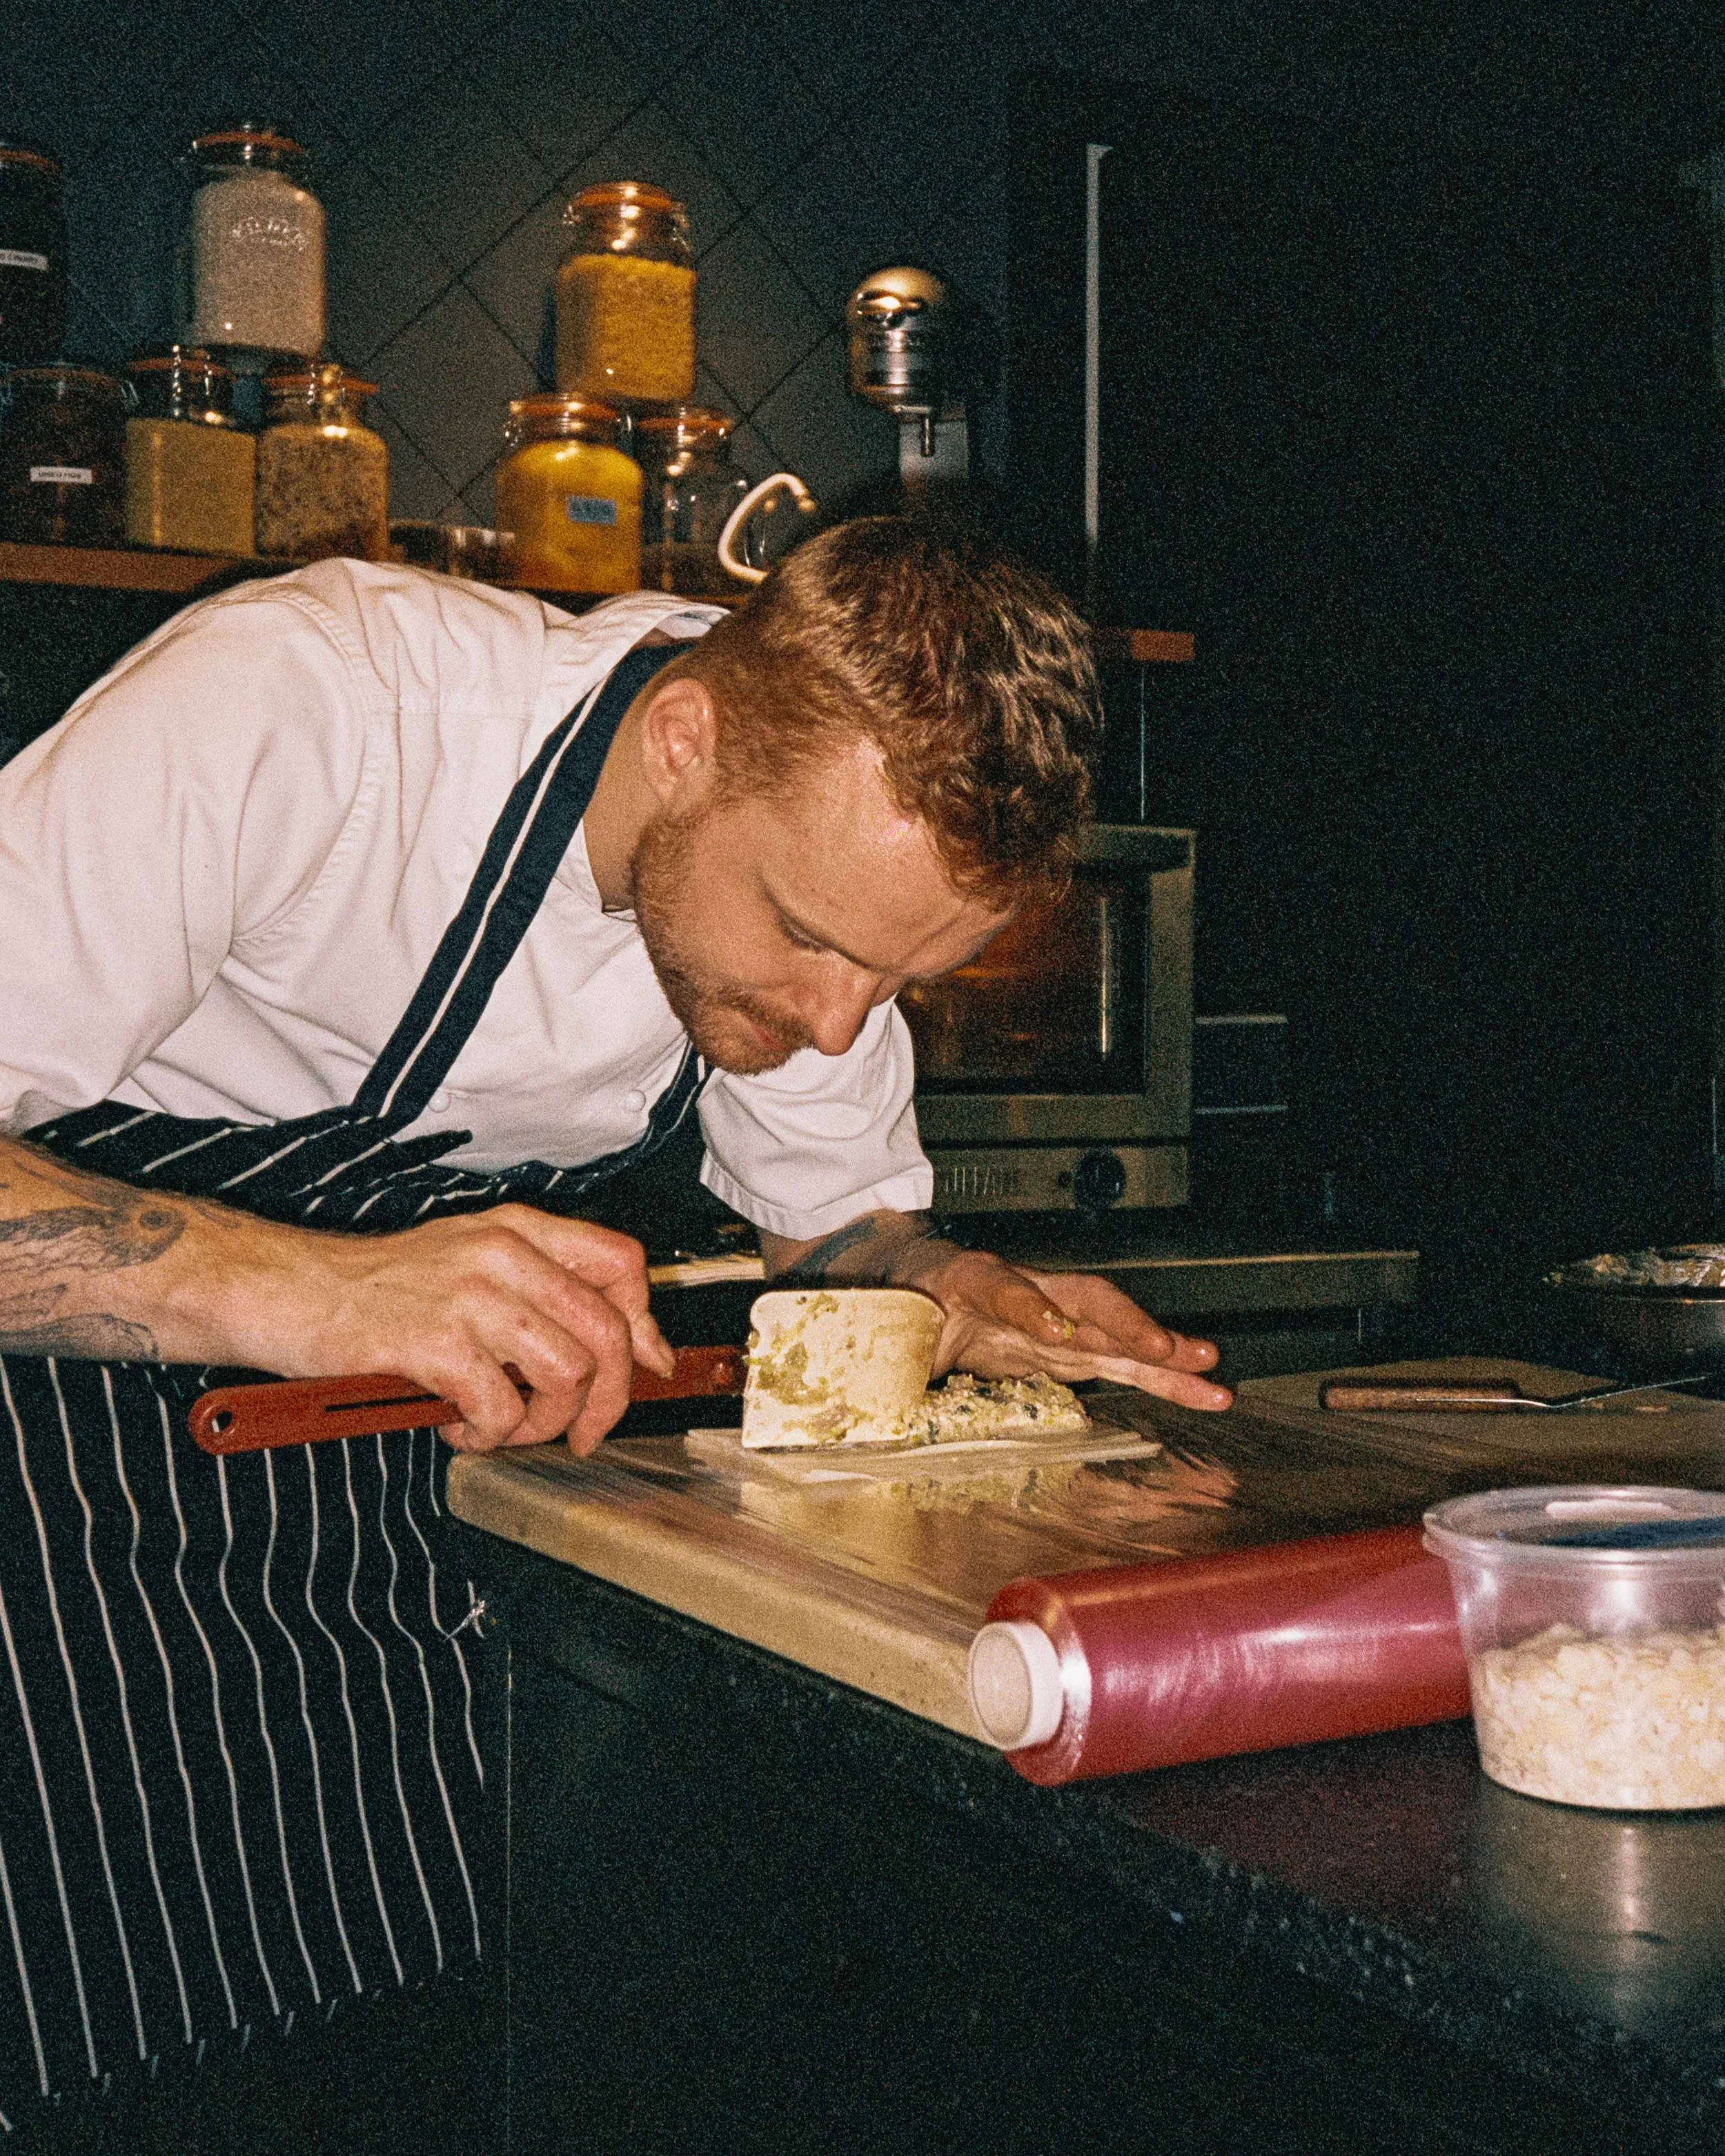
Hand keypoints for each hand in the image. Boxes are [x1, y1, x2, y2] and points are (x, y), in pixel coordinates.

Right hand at [225, 1204, 674, 1453]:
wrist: (289, 1289)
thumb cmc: (377, 1287)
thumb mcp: (470, 1261)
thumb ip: (540, 1290)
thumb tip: (620, 1345)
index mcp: (517, 1230)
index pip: (621, 1263)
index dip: (646, 1323)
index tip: (649, 1366)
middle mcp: (503, 1253)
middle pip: (607, 1332)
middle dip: (609, 1399)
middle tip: (581, 1433)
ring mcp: (470, 1295)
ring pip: (565, 1374)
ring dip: (541, 1422)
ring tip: (501, 1425)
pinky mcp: (435, 1342)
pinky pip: (500, 1408)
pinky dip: (488, 1435)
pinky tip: (457, 1424)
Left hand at [915, 1250, 1230, 1411]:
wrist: (917, 1276)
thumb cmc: (904, 1303)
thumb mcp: (886, 1325)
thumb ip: (889, 1351)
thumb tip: (871, 1392)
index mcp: (971, 1281)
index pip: (1007, 1290)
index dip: (1032, 1310)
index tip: (1054, 1332)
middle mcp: (1027, 1292)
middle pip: (1083, 1301)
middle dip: (1124, 1325)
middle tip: (1164, 1348)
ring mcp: (1055, 1315)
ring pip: (1115, 1330)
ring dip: (1163, 1352)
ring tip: (1210, 1371)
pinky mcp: (1070, 1344)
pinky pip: (1120, 1358)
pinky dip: (1161, 1374)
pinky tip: (1200, 1388)